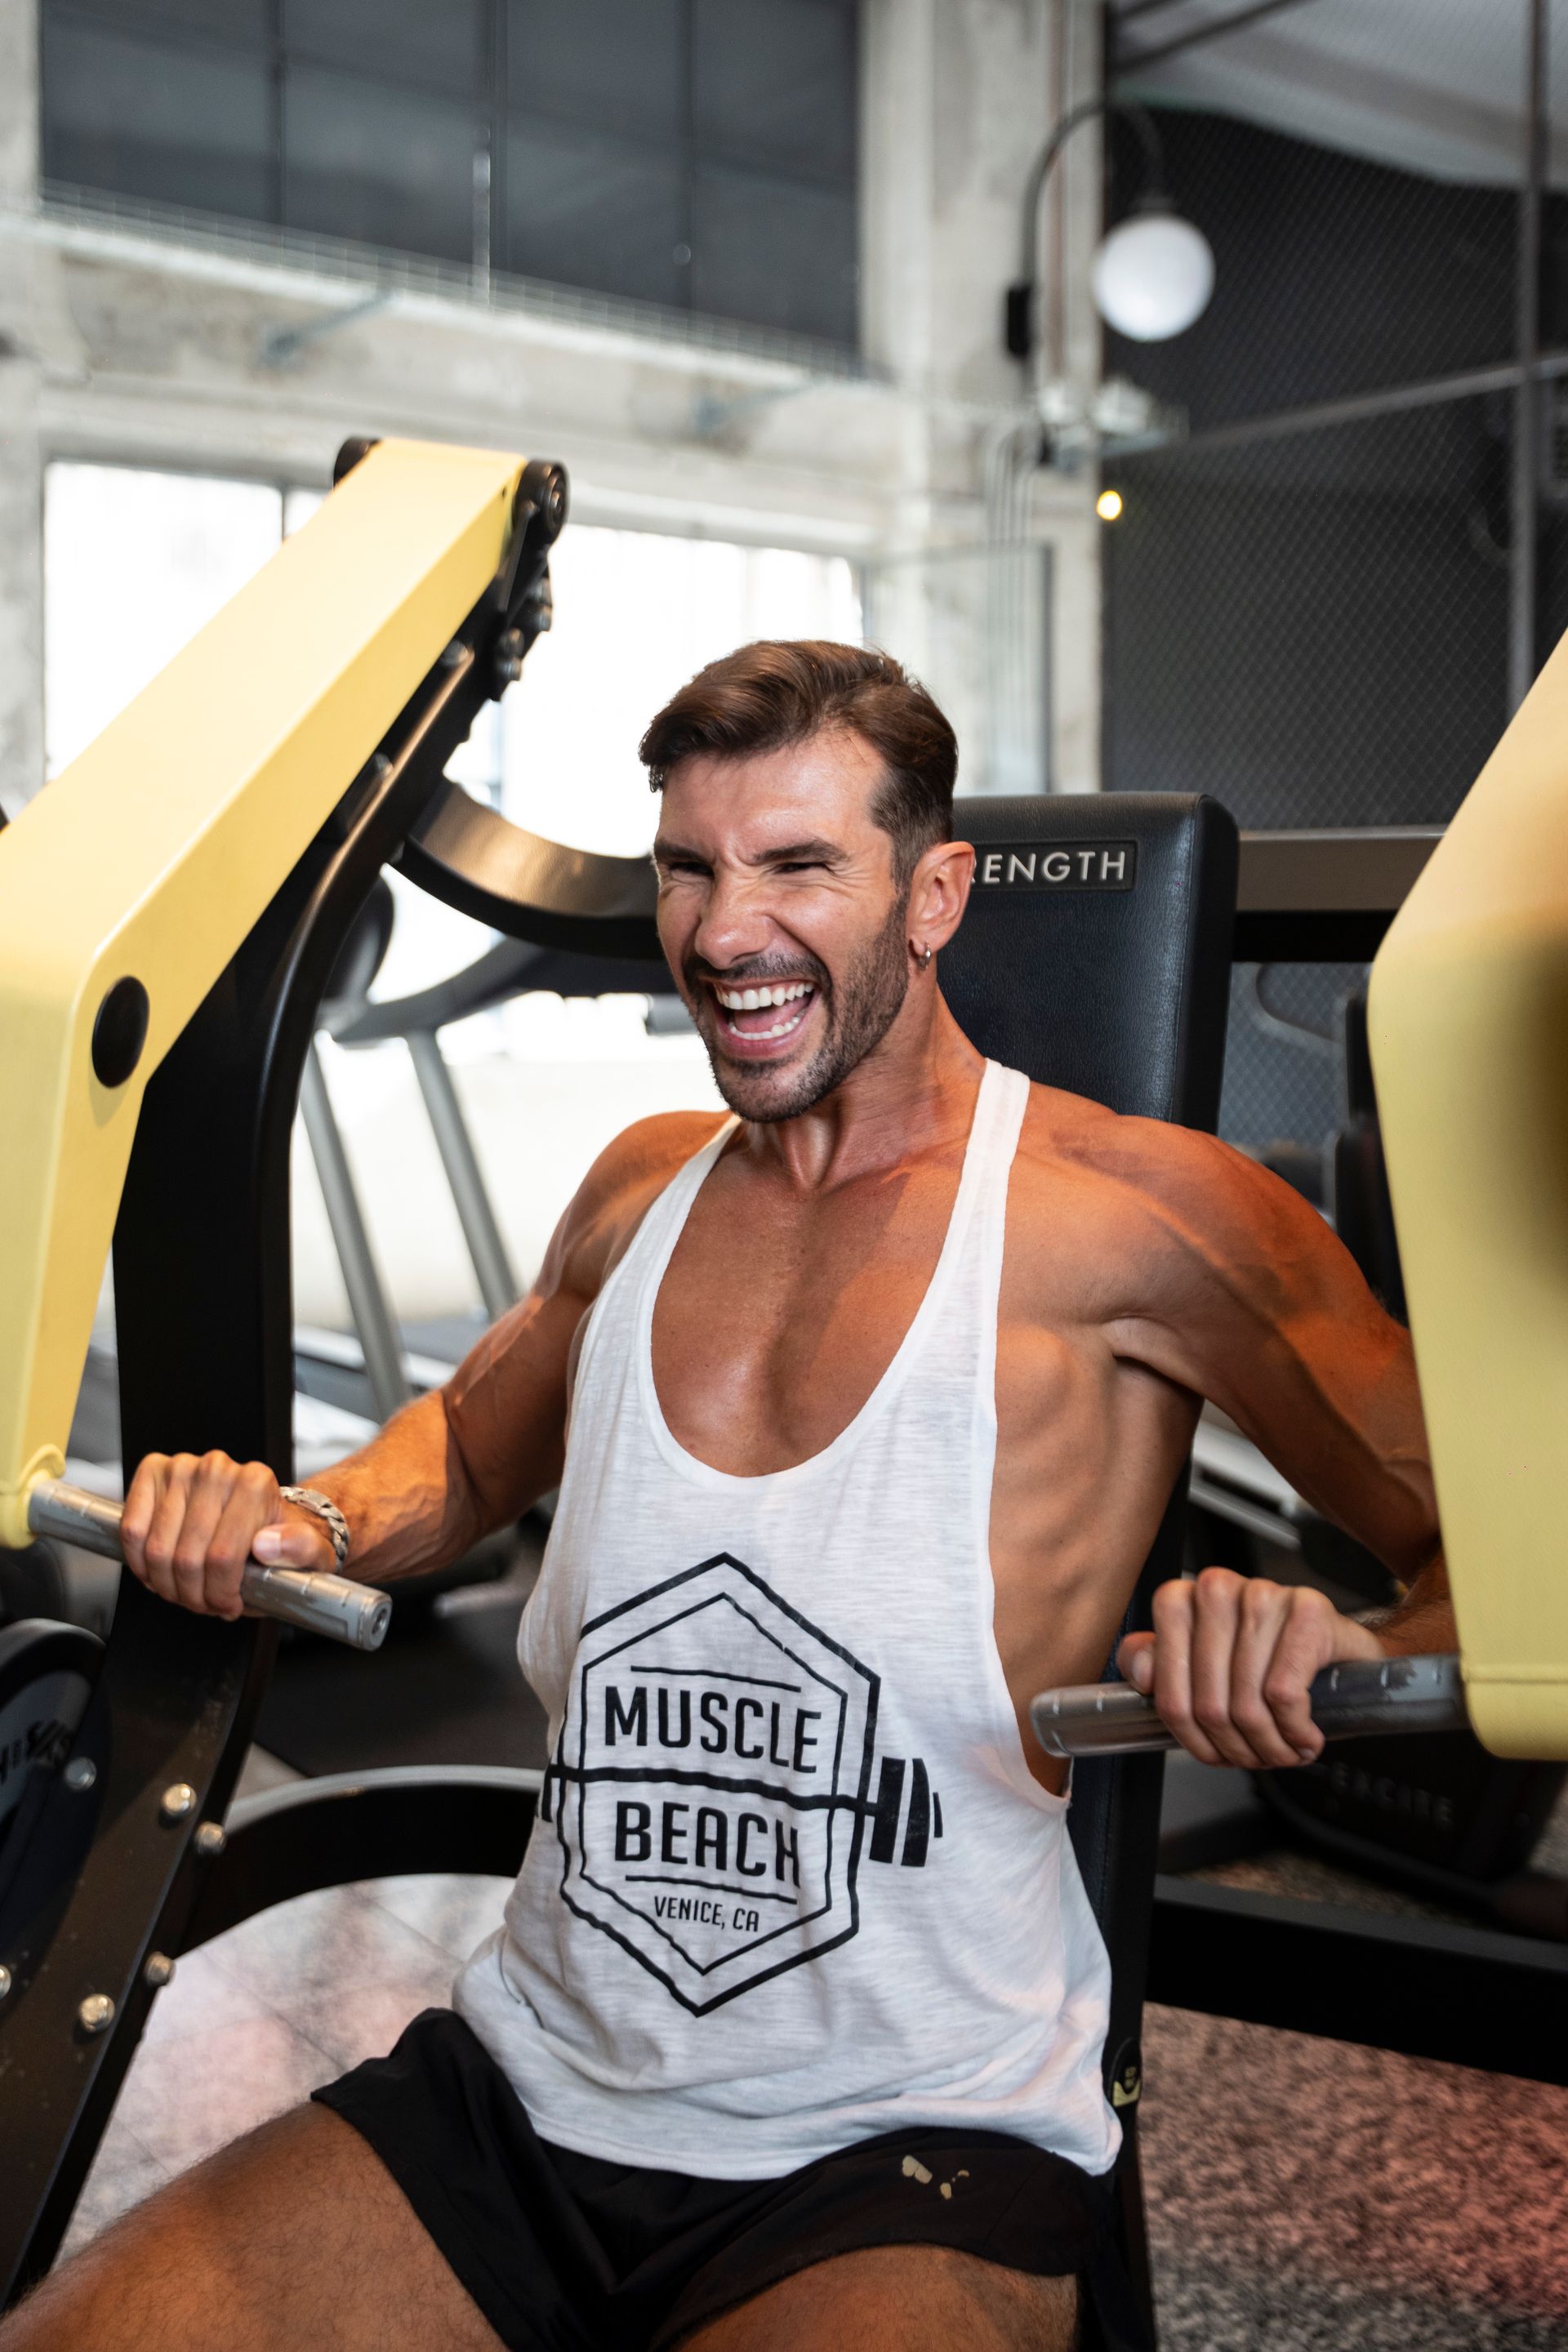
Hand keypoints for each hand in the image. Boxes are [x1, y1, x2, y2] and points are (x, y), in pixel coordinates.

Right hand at [121, 1452, 335, 1618]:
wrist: (256, 1512)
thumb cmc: (279, 1535)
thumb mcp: (310, 1550)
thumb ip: (301, 1549)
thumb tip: (267, 1545)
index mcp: (256, 1483)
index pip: (222, 1556)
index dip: (220, 1593)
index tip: (228, 1605)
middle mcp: (218, 1469)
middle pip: (186, 1557)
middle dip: (193, 1594)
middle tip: (205, 1603)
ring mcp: (182, 1468)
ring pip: (156, 1550)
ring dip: (166, 1584)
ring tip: (186, 1591)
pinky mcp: (153, 1472)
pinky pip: (131, 1531)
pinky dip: (140, 1562)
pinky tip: (159, 1572)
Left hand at [1117, 1566, 1385, 1768]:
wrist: (1338, 1649)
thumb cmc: (1268, 1658)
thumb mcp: (1203, 1665)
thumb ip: (1155, 1665)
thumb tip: (1144, 1676)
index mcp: (1184, 1598)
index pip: (1163, 1683)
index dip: (1188, 1730)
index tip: (1213, 1747)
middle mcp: (1219, 1588)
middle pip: (1208, 1703)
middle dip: (1234, 1748)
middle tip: (1256, 1759)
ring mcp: (1263, 1594)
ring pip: (1247, 1705)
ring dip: (1270, 1748)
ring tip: (1284, 1752)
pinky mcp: (1308, 1610)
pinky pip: (1284, 1694)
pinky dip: (1296, 1732)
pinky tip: (1305, 1737)